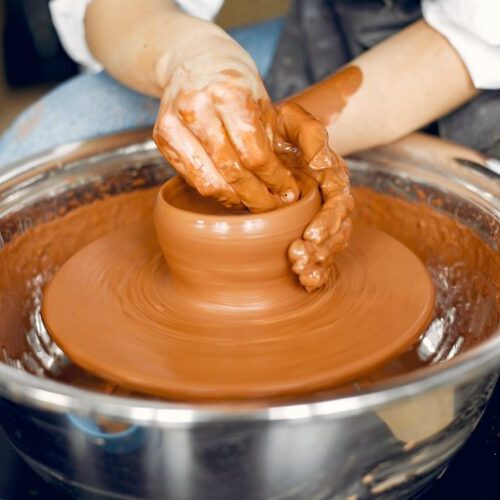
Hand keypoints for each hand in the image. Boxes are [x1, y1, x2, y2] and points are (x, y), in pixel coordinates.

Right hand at [153, 42, 299, 212]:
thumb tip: (294, 184)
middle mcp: (197, 107)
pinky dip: (216, 192)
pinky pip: (193, 180)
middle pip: (232, 172)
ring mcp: (174, 123)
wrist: (194, 60)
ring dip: (236, 200)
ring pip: (209, 183)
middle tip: (274, 207)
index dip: (275, 180)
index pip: (255, 155)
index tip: (289, 193)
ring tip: (255, 203)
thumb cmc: (237, 85)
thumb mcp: (267, 102)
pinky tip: (232, 193)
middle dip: (258, 197)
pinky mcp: (161, 137)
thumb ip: (285, 139)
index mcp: (229, 94)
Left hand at [274, 103, 353, 291]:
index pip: (338, 203)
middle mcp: (330, 200)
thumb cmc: (279, 128)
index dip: (327, 222)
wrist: (267, 138)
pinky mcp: (308, 229)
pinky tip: (306, 282)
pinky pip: (318, 253)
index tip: (310, 236)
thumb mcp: (294, 120)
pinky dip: (316, 269)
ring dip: (318, 262)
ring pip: (329, 246)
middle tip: (298, 259)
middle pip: (337, 231)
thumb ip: (312, 134)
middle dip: (321, 248)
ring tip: (300, 272)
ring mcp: (320, 217)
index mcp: (332, 176)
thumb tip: (322, 162)